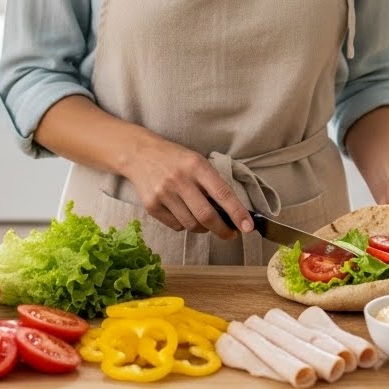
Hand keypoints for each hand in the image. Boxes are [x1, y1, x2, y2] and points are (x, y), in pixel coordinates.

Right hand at [120, 134, 252, 238]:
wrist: (139, 154)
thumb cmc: (176, 159)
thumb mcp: (197, 162)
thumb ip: (212, 184)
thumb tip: (232, 213)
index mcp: (196, 166)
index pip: (222, 193)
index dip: (237, 213)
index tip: (248, 227)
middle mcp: (179, 180)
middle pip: (206, 216)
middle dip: (223, 230)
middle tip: (231, 234)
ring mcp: (163, 194)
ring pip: (191, 225)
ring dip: (204, 229)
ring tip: (206, 223)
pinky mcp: (151, 206)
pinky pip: (176, 226)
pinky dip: (186, 225)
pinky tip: (185, 215)